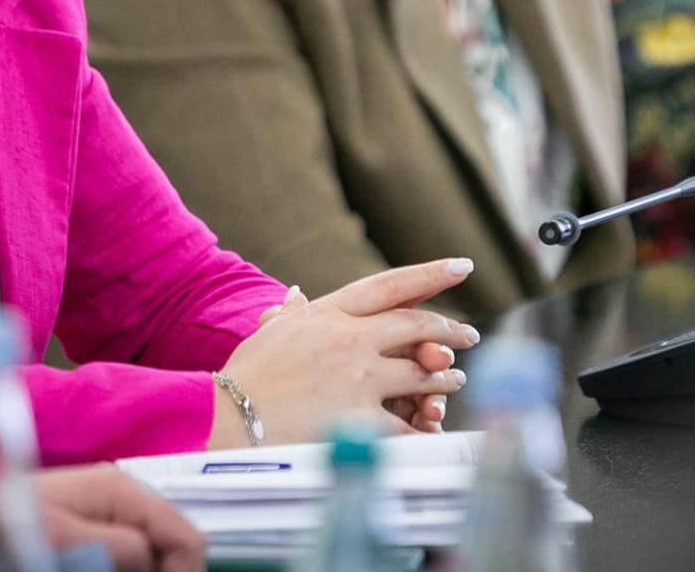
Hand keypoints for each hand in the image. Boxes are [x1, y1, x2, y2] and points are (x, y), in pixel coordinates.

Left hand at [33, 465, 206, 571]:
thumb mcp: (64, 539)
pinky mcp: (91, 534)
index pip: (186, 537)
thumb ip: (118, 546)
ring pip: (147, 561)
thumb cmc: (5, 522)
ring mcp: (108, 517)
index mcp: (123, 492)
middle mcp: (124, 501)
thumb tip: (150, 560)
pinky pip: (123, 559)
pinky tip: (92, 571)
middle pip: (169, 551)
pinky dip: (118, 571)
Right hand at [216, 259, 481, 445]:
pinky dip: (423, 427)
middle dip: (449, 329)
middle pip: (416, 325)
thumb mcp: (266, 336)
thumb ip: (289, 314)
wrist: (225, 423)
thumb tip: (297, 295)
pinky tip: (433, 427)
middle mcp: (350, 339)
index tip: (461, 266)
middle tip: (468, 334)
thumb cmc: (241, 382)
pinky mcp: (361, 419)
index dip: (431, 274)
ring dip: (444, 377)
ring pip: (421, 373)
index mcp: (328, 313)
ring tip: (454, 380)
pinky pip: (407, 423)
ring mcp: (358, 379)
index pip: (390, 284)